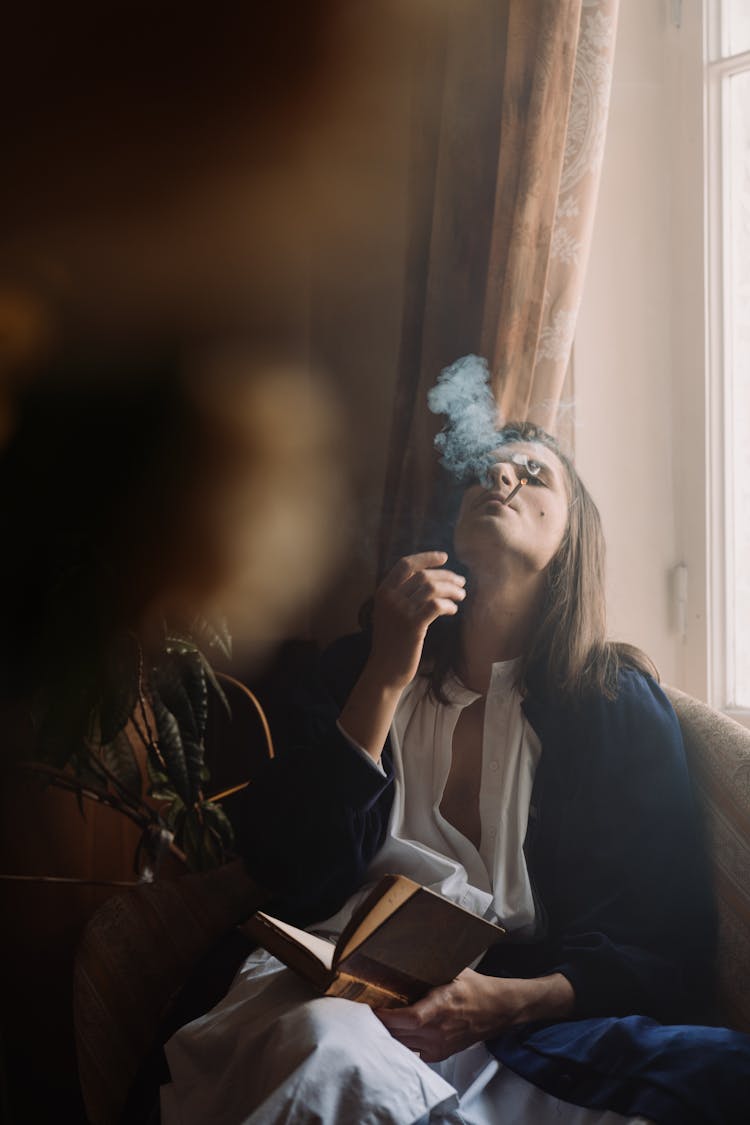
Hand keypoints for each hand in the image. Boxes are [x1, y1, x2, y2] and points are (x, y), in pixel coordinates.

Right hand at [368, 551, 465, 690]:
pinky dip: (449, 605)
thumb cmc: (392, 642)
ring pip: (432, 588)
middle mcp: (390, 598)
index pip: (405, 564)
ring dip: (451, 589)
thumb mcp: (390, 613)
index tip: (444, 557)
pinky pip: (436, 606)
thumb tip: (430, 578)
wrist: (385, 669)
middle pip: (423, 575)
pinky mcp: (412, 625)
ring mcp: (400, 611)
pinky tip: (453, 610)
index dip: (426, 558)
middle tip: (461, 583)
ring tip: (461, 596)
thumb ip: (402, 595)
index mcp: (383, 591)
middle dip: (446, 576)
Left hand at [375, 969, 574, 1062]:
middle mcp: (439, 1030)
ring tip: (373, 1022)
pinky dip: (400, 1044)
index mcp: (442, 1006)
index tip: (370, 1006)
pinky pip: (412, 1053)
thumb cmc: (475, 988)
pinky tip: (392, 1034)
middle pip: (400, 1033)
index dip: (387, 1016)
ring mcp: (439, 1045)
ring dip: (387, 1034)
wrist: (498, 1010)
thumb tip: (405, 955)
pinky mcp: (440, 1054)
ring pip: (403, 1044)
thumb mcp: (453, 971)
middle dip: (378, 1023)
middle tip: (361, 1011)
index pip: (409, 1017)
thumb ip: (429, 969)